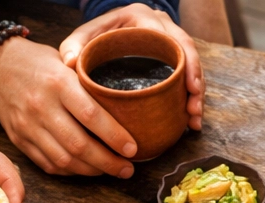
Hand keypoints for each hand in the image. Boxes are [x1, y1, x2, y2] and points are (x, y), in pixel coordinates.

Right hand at [0, 37, 138, 176]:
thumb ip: (89, 86)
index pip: (91, 115)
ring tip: (111, 171)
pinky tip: (87, 169)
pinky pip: (49, 165)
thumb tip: (126, 111)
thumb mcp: (66, 63)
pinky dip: (72, 171)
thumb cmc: (40, 64)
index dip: (115, 136)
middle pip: (80, 145)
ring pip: (65, 161)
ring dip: (92, 171)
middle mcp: (40, 105)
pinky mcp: (19, 139)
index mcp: (57, 82)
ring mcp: (27, 125)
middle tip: (127, 169)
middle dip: (108, 163)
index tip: (133, 149)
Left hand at [60, 3, 204, 131]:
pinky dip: (191, 100)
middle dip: (196, 82)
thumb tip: (68, 64)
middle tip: (194, 108)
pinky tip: (191, 121)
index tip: (189, 85)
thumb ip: (75, 45)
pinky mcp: (173, 64)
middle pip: (188, 54)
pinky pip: (188, 81)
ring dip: (196, 96)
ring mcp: (171, 47)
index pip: (170, 36)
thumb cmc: (98, 36)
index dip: (184, 61)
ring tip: (194, 119)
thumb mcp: (86, 36)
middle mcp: (162, 30)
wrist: (107, 34)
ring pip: (192, 69)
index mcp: (143, 19)